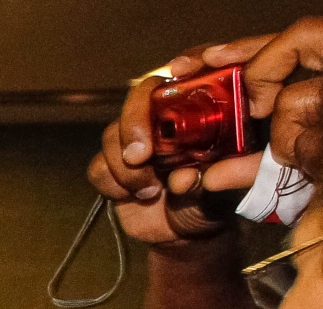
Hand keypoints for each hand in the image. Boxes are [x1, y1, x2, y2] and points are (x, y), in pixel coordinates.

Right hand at [88, 19, 322, 245]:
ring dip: (124, 164)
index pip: (194, 69)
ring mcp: (137, 139)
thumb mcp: (223, 194)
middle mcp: (166, 117)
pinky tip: (137, 195)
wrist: (188, 233)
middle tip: (140, 154)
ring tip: (149, 190)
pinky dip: (113, 183)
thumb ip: (208, 184)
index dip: (188, 61)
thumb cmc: (214, 202)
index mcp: (203, 109)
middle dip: (135, 121)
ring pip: (113, 132)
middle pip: (141, 94)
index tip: (181, 69)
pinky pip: (98, 166)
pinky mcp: (112, 165)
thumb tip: (185, 178)